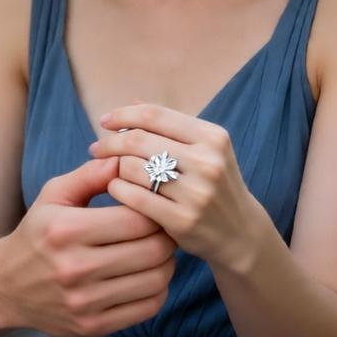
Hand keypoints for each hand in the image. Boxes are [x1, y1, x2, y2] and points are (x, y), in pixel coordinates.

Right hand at [0, 156, 176, 336]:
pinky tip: (148, 275)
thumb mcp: (54, 194)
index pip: (137, 219)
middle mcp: (75, 268)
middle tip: (165, 226)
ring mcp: (85, 302)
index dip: (154, 208)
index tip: (155, 203)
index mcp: (67, 229)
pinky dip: (158, 289)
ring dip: (167, 262)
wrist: (6, 286)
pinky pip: (148, 308)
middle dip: (167, 234)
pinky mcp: (93, 327)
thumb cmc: (37, 232)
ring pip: (156, 280)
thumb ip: (91, 175)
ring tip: (159, 249)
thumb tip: (127, 160)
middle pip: (153, 250)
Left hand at [91, 104, 263, 270]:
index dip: (123, 115)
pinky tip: (116, 189)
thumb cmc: (212, 184)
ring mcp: (196, 193)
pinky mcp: (183, 221)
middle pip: (139, 140)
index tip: (104, 122)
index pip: (154, 115)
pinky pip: (134, 197)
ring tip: (111, 171)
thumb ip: (170, 126)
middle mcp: (207, 162)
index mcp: (212, 137)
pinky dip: (118, 189)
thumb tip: (131, 103)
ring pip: (133, 168)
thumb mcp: (204, 149)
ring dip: (114, 167)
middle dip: (110, 142)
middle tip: (96, 148)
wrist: (239, 233)